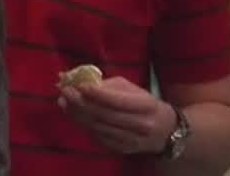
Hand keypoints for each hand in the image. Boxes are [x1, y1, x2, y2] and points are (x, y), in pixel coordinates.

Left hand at [57, 76, 176, 154]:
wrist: (165, 131)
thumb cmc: (144, 104)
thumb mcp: (133, 90)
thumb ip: (109, 86)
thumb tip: (80, 80)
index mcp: (146, 105)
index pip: (118, 101)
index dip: (97, 94)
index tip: (78, 84)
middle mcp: (140, 125)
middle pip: (105, 115)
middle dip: (81, 102)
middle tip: (64, 91)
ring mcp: (132, 140)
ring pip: (99, 127)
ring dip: (78, 114)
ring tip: (64, 102)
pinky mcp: (123, 149)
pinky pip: (99, 137)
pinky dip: (84, 125)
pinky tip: (74, 115)